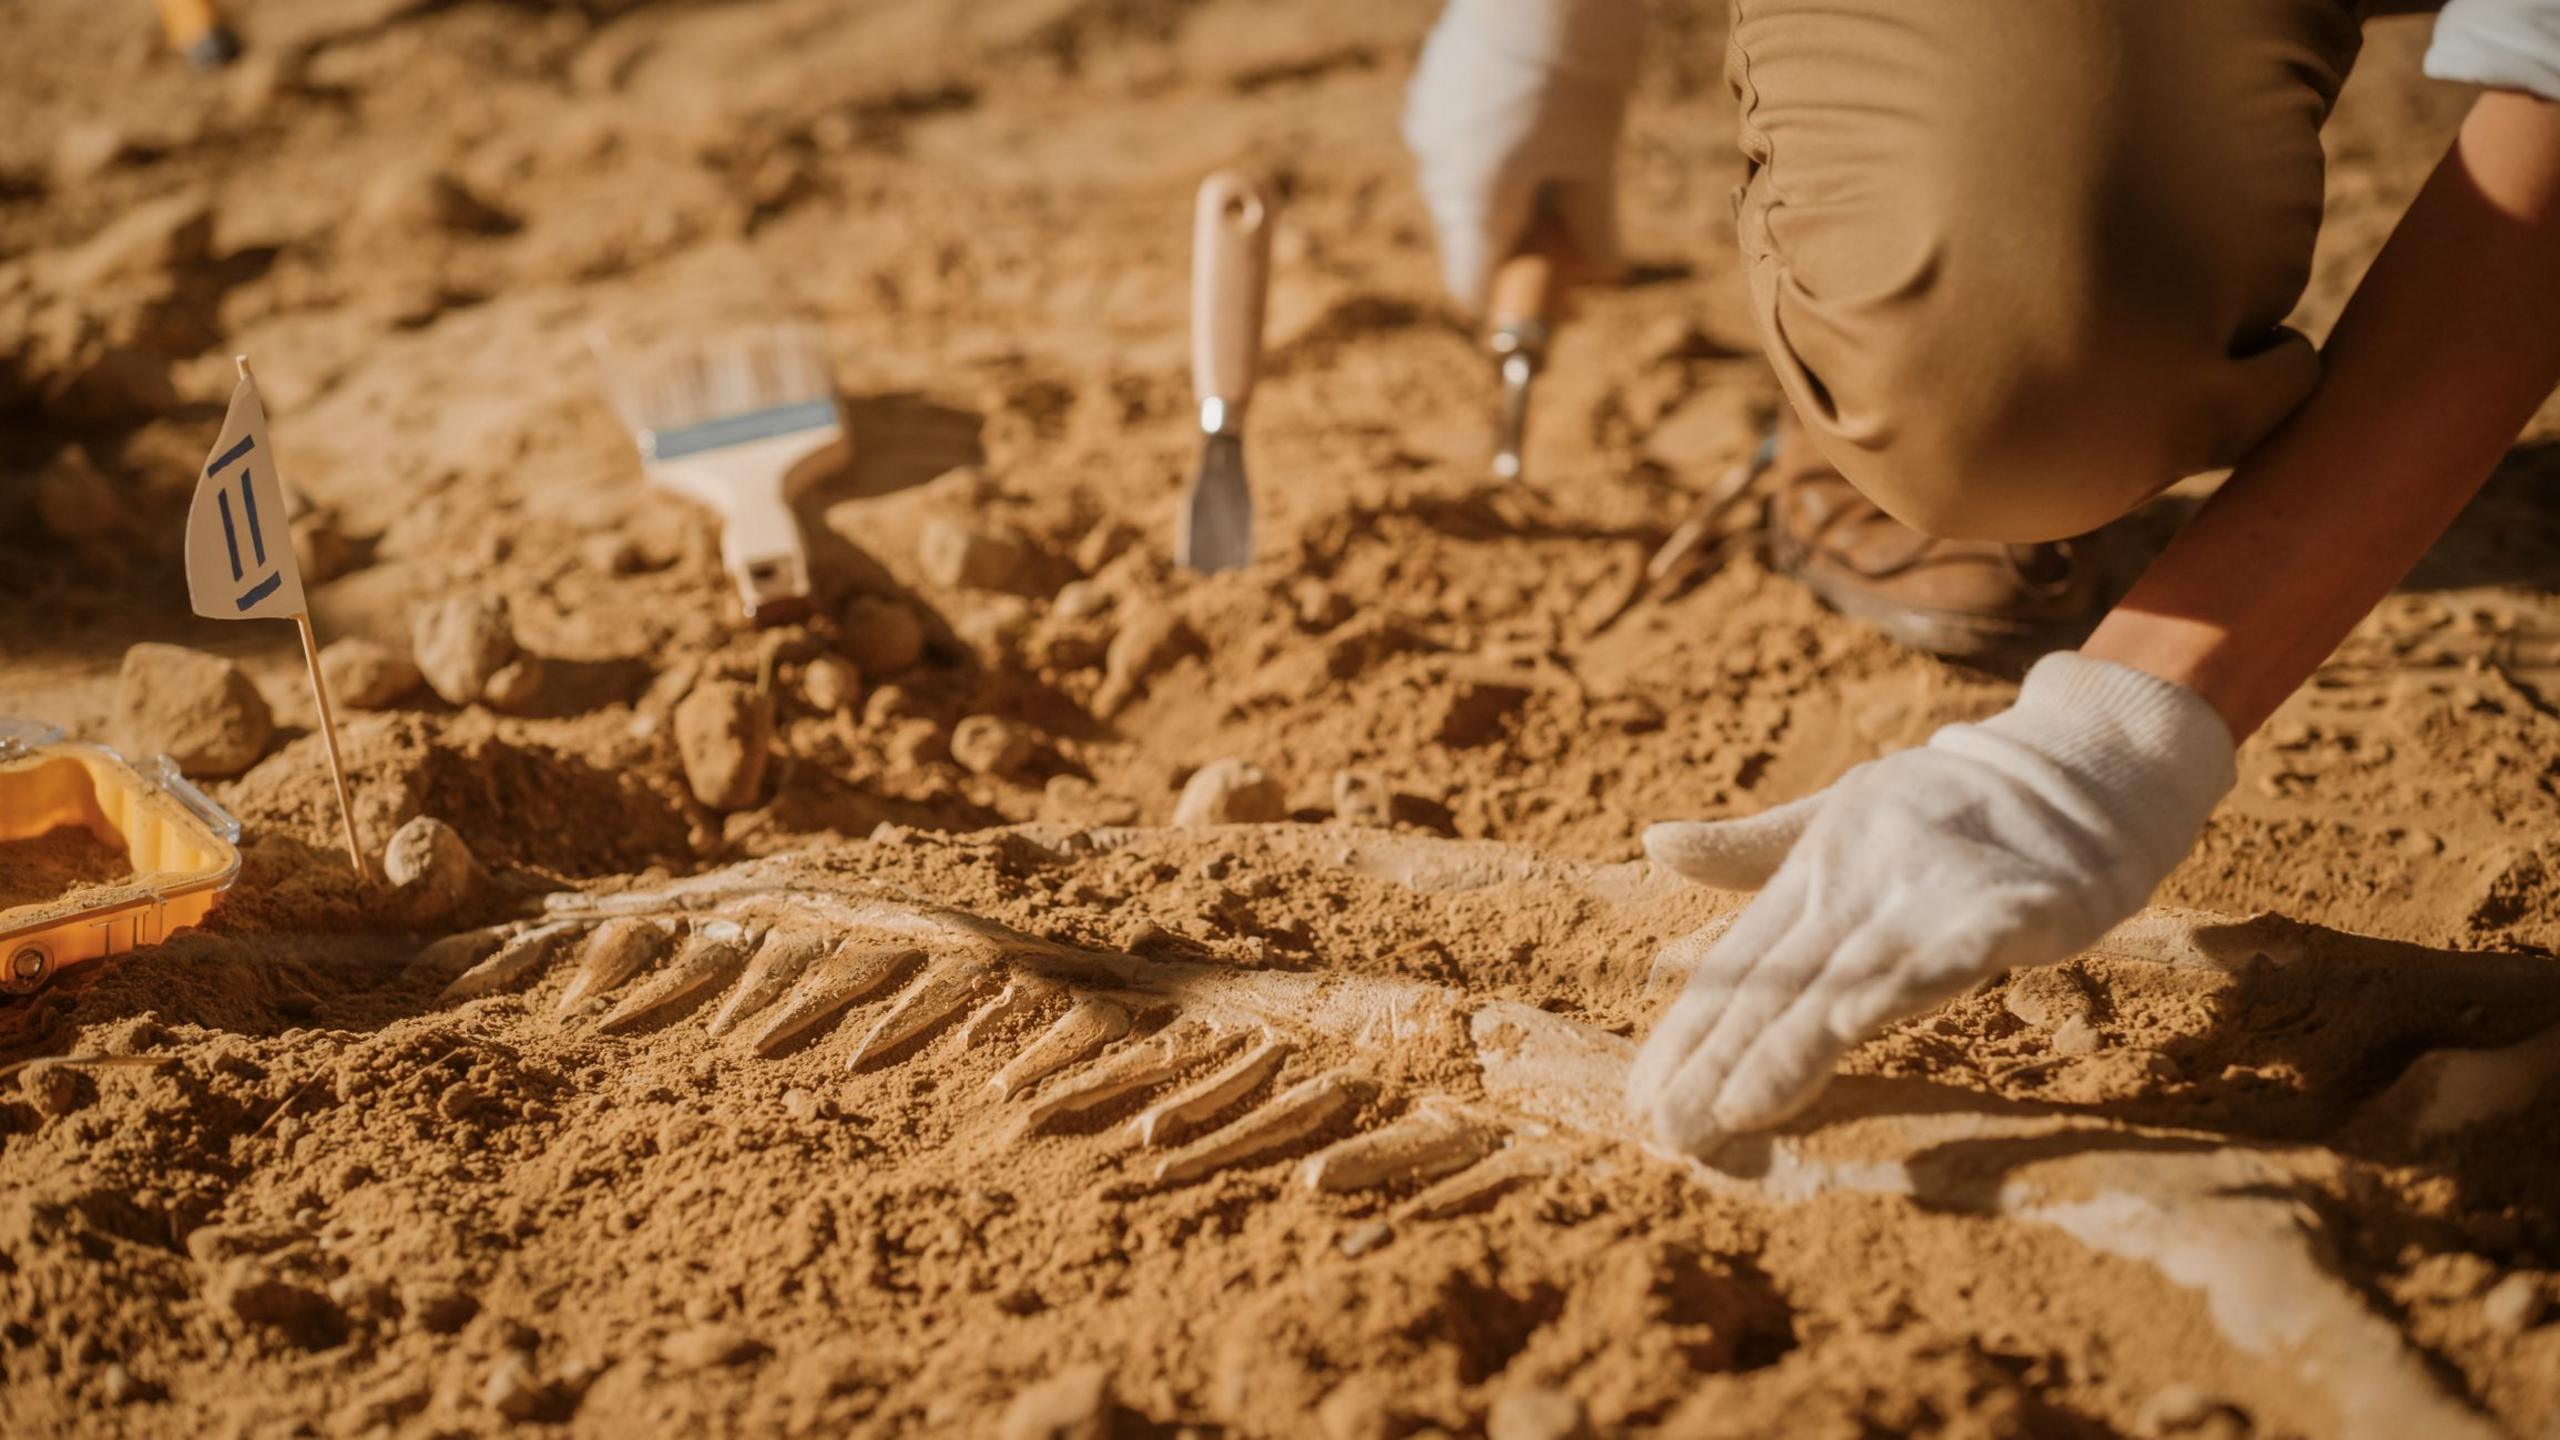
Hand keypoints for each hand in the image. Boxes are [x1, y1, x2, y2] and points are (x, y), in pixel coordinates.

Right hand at [1401, 0, 1640, 306]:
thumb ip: (1594, 225)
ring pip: (1467, 185)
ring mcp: (1426, 121)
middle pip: (1471, 235)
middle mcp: (1435, 166)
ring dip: (1512, 189)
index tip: (1555, 294)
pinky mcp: (1431, 85)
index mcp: (1472, 198)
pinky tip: (1541, 106)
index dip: (1512, 301)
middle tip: (1581, 218)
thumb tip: (1603, 274)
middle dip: (1523, 239)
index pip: (1470, 286)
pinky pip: (1460, 141)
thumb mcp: (1596, 155)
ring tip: (1568, 144)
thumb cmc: (1579, 63)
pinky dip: (1498, 146)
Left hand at [1625, 654, 2237, 1155]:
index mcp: (1818, 865)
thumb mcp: (1840, 813)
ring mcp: (1934, 888)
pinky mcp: (2014, 903)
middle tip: (1670, 1131)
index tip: (1644, 1097)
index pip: (1742, 962)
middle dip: (1721, 1060)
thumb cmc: (1950, 803)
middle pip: (1782, 981)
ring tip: (1737, 1108)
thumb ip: (1752, 849)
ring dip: (1793, 1045)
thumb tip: (1654, 844)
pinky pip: (1955, 950)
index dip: (1692, 1031)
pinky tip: (1858, 1023)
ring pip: (1851, 976)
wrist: (2078, 766)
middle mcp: (1863, 877)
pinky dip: (1906, 982)